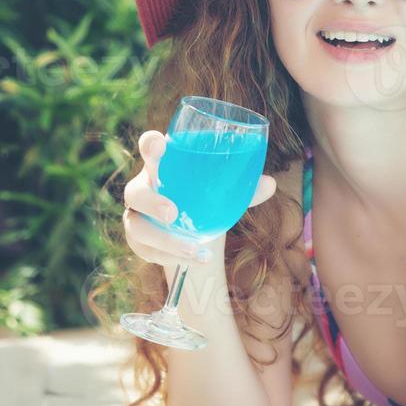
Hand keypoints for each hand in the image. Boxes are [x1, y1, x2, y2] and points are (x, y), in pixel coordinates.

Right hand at [123, 130, 275, 269]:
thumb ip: (243, 187)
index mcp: (162, 167)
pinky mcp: (137, 241)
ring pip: (138, 228)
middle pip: (135, 192)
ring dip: (166, 241)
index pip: (149, 148)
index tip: (160, 144)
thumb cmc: (203, 200)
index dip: (150, 144)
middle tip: (172, 213)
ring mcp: (136, 217)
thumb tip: (270, 183)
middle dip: (151, 202)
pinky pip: (146, 251)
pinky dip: (170, 258)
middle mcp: (143, 189)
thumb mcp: (222, 193)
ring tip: (196, 250)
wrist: (190, 230)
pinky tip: (192, 261)